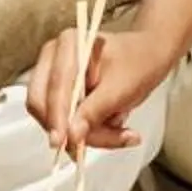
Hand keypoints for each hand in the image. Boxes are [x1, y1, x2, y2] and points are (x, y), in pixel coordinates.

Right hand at [27, 23, 172, 152]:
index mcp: (69, 45)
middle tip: (98, 145)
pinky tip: (113, 126)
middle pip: (43, 104)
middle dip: (69, 130)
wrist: (148, 57)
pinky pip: (63, 123)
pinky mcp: (60, 97)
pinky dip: (87, 133)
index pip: (55, 85)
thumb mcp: (121, 88)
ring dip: (84, 134)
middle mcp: (54, 59)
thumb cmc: (137, 63)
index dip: (57, 116)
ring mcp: (54, 78)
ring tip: (120, 132)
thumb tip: (72, 136)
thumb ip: (94, 111)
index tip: (62, 142)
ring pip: (52, 119)